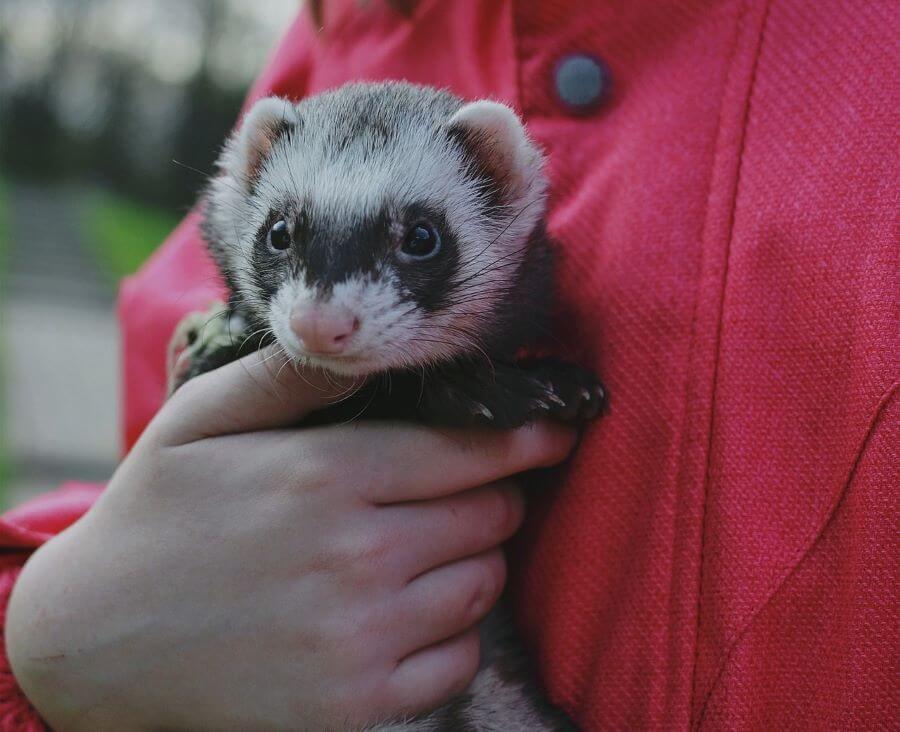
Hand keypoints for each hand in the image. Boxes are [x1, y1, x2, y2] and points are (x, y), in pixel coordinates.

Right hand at [7, 350, 574, 730]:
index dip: (524, 439)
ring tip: (429, 548)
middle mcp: (355, 557)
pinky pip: (458, 660)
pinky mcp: (356, 704)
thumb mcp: (200, 420)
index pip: (468, 451)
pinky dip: (454, 632)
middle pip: (490, 517)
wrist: (95, 642)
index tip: (556, 433)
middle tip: (463, 491)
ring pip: (483, 585)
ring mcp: (360, 639)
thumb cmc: (156, 514)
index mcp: (324, 476)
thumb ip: (288, 378)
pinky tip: (409, 613)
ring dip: (475, 560)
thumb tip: (362, 346)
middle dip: (493, 496)